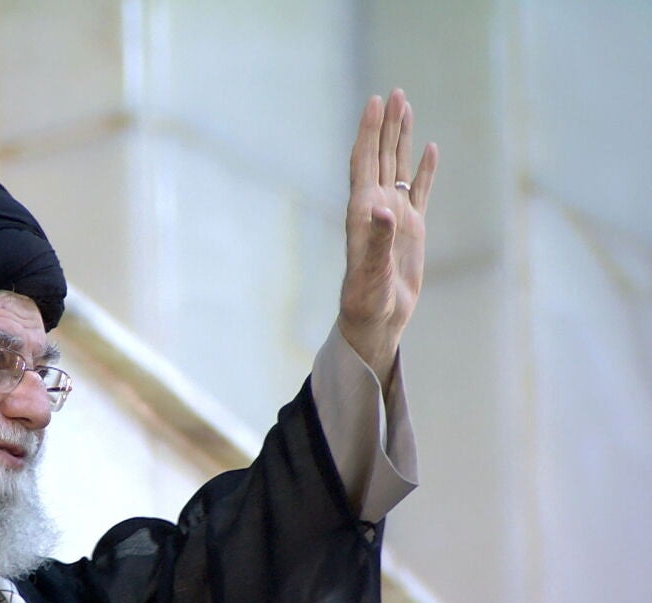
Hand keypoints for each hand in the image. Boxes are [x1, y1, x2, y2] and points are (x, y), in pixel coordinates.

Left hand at [338, 89, 437, 393]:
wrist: (376, 320)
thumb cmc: (367, 300)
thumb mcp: (372, 271)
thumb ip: (378, 240)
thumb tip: (382, 208)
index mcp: (362, 212)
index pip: (364, 162)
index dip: (368, 132)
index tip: (374, 103)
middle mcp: (376, 208)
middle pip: (381, 157)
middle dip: (386, 126)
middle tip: (394, 93)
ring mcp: (395, 216)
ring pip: (398, 168)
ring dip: (401, 139)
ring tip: (406, 107)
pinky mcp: (411, 229)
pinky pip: (420, 191)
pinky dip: (424, 170)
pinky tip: (429, 149)